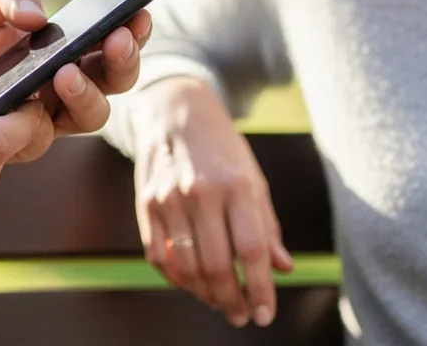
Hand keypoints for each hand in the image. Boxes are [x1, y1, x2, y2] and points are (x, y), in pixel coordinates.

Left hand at [0, 0, 151, 161]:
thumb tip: (38, 16)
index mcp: (56, 49)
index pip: (107, 42)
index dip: (132, 29)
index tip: (139, 13)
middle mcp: (55, 88)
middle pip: (113, 83)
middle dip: (124, 62)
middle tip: (117, 39)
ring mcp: (35, 119)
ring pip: (88, 117)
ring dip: (89, 94)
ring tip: (66, 72)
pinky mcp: (7, 146)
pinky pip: (37, 140)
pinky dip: (39, 120)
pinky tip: (28, 100)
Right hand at [130, 78, 292, 327]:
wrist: (175, 111)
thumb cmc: (222, 148)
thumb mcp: (254, 180)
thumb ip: (267, 226)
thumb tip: (282, 268)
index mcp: (237, 185)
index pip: (251, 250)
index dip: (261, 288)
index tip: (265, 314)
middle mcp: (201, 192)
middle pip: (216, 265)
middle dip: (232, 300)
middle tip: (241, 315)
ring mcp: (168, 198)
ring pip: (186, 266)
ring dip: (205, 294)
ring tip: (219, 301)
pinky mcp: (145, 203)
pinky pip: (158, 256)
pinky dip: (176, 278)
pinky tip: (191, 283)